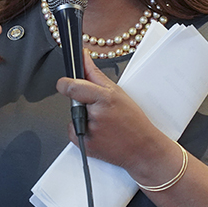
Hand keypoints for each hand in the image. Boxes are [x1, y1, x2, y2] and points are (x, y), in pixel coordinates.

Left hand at [56, 49, 168, 173]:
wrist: (142, 149)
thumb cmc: (133, 120)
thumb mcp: (117, 92)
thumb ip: (94, 73)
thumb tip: (83, 57)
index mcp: (103, 99)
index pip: (72, 87)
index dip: (65, 83)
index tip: (65, 83)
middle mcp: (95, 115)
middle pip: (73, 101)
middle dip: (82, 101)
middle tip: (99, 107)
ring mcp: (88, 132)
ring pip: (73, 116)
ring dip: (82, 116)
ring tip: (103, 122)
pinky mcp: (83, 145)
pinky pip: (73, 131)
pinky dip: (81, 130)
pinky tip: (98, 132)